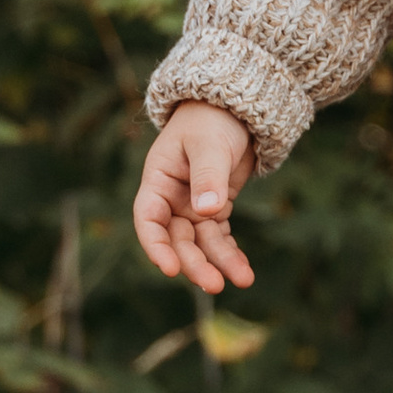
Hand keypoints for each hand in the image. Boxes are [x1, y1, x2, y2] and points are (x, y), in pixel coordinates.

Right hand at [133, 101, 257, 296]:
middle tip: (215, 285)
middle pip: (178, 239)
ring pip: (202, 243)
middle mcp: (172, 199)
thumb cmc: (212, 118)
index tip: (170, 269)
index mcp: (158, 180)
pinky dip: (231, 253)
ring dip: (219, 263)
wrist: (234, 108)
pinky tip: (243, 271)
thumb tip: (209, 211)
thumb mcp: (209, 144)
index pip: (149, 220)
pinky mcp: (216, 208)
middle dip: (195, 263)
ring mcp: (193, 206)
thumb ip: (208, 176)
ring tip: (242, 281)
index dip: (156, 246)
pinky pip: (220, 237)